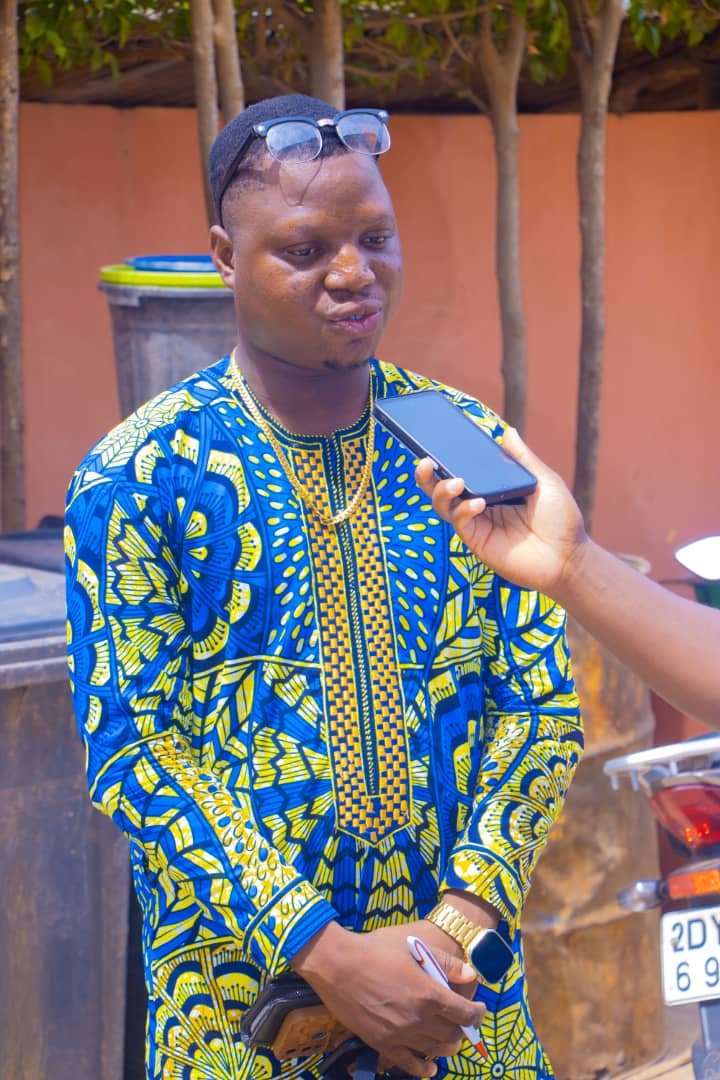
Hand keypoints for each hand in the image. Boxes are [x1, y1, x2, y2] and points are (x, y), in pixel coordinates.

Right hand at [291, 920, 483, 1076]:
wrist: (338, 965)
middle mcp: (419, 1019)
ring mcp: (401, 1035)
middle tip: (462, 1022)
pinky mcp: (383, 1044)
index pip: (464, 1013)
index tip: (479, 1010)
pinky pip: (409, 1064)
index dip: (477, 1014)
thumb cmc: (376, 951)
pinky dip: (424, 1068)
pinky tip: (430, 1067)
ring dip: (447, 1046)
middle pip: (453, 1034)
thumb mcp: (413, 947)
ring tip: (448, 1038)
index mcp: (429, 994)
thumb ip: (445, 963)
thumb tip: (471, 975)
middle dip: (463, 1029)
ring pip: (436, 1050)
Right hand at [415, 427, 587, 597]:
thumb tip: (506, 431)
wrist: (570, 558)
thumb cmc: (561, 521)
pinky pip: (461, 523)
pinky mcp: (478, 542)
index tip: (437, 442)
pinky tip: (478, 504)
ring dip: (442, 491)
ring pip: (444, 506)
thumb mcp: (545, 482)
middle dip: (428, 475)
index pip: (463, 471)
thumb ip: (523, 459)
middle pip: (443, 489)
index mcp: (493, 488)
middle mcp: (480, 505)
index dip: (447, 459)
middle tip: (426, 461)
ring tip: (456, 482)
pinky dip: (464, 510)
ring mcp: (478, 524)